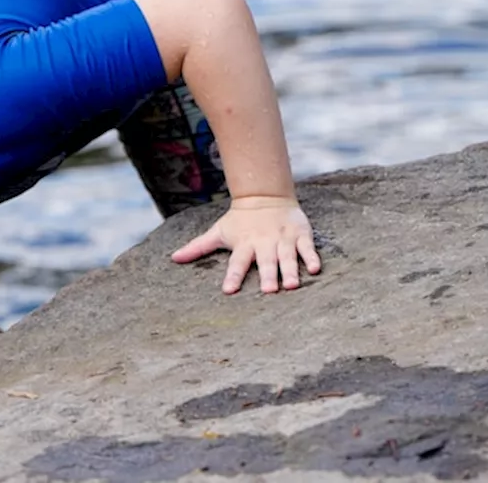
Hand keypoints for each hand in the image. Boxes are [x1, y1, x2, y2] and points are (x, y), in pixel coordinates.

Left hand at [171, 196, 320, 293]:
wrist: (265, 196)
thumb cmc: (239, 221)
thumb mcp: (218, 232)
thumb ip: (198, 247)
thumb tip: (173, 258)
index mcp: (244, 244)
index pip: (236, 263)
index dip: (233, 276)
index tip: (228, 290)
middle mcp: (264, 243)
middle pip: (265, 262)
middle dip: (266, 276)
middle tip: (268, 292)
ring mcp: (283, 239)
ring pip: (287, 257)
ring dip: (289, 271)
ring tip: (291, 286)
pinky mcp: (300, 234)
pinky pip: (307, 247)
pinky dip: (311, 257)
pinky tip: (314, 269)